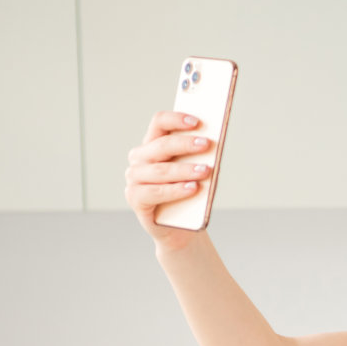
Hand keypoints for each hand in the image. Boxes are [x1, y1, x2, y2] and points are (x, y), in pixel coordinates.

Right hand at [125, 111, 214, 251]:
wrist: (179, 226)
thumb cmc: (187, 193)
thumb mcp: (194, 172)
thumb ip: (198, 158)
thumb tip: (212, 147)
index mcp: (152, 144)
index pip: (159, 122)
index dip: (176, 119)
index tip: (197, 121)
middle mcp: (139, 159)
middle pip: (161, 145)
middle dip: (185, 144)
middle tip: (206, 144)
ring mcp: (134, 178)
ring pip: (161, 170)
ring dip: (185, 170)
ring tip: (205, 170)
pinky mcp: (135, 198)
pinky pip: (156, 192)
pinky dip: (176, 190)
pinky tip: (193, 188)